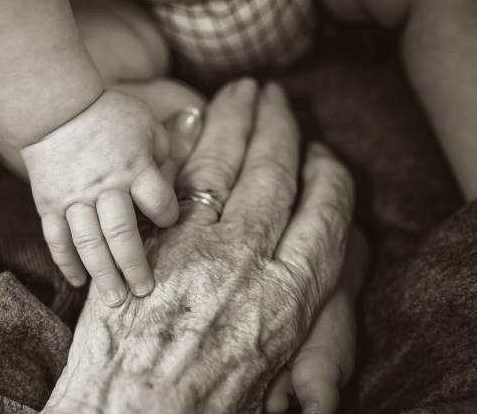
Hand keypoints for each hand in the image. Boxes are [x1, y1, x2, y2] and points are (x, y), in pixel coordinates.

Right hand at [22, 90, 195, 306]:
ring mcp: (74, 198)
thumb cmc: (109, 114)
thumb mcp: (147, 124)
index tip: (168, 223)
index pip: (158, 203)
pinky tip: (78, 282)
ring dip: (102, 274)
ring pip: (88, 243)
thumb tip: (180, 180)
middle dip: (134, 266)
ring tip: (114, 300)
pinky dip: (66, 262)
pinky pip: (57, 239)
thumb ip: (167, 153)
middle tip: (144, 292)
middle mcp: (105, 187)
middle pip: (122, 233)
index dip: (167, 217)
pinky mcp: (49, 204)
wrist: (54, 107)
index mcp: (135, 167)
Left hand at [41, 79, 356, 412]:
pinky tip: (191, 124)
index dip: (328, 178)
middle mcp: (249, 260)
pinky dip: (183, 147)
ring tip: (241, 94)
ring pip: (224, 166)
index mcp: (291, 297)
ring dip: (235, 122)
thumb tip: (303, 289)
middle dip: (281, 129)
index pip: (326, 215)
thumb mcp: (274, 375)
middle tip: (279, 100)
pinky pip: (171, 181)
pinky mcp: (148, 243)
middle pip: (275, 175)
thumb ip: (292, 321)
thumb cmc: (207, 411)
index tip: (326, 158)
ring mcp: (194, 245)